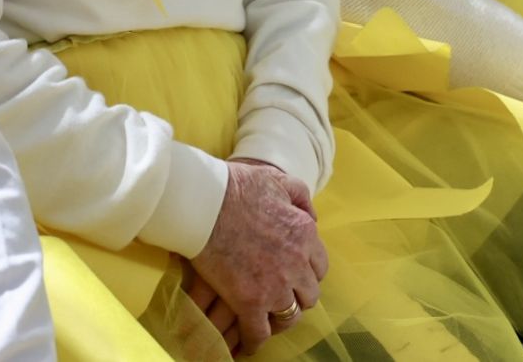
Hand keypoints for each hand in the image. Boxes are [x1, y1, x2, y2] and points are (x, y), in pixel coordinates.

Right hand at [187, 159, 325, 355]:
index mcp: (304, 234)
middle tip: (281, 295)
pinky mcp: (249, 302)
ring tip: (267, 318)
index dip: (307, 272)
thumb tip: (312, 215)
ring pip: (289, 315)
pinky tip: (249, 341)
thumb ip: (299, 196)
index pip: (319, 265)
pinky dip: (255, 339)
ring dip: (280, 318)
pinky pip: (260, 332)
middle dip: (297, 295)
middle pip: (309, 294)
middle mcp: (296, 263)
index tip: (295, 274)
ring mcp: (274, 286)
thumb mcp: (275, 180)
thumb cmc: (234, 187)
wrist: (203, 202)